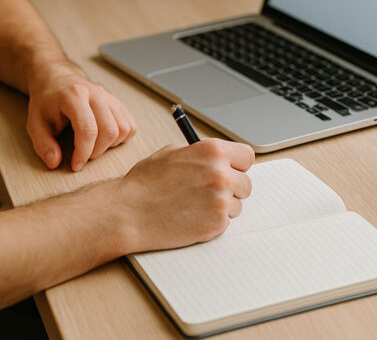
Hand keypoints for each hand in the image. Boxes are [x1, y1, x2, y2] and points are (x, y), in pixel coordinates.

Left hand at [25, 61, 135, 170]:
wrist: (58, 79)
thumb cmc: (47, 102)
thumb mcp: (35, 123)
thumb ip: (43, 144)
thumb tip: (54, 162)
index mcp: (74, 95)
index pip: (87, 129)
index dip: (83, 152)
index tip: (76, 165)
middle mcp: (96, 93)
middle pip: (109, 130)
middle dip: (97, 151)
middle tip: (83, 155)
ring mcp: (109, 96)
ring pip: (123, 128)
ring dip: (110, 145)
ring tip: (93, 146)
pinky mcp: (117, 102)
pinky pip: (130, 125)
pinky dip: (121, 138)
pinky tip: (105, 139)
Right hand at [116, 140, 255, 251]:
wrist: (129, 212)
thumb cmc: (145, 183)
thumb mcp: (172, 153)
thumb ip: (200, 154)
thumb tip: (216, 158)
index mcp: (213, 151)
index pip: (247, 156)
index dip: (237, 164)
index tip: (231, 169)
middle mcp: (222, 174)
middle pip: (245, 184)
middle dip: (231, 188)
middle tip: (209, 191)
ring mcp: (221, 201)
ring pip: (236, 205)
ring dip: (221, 207)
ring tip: (193, 205)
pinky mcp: (216, 224)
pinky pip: (225, 222)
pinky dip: (211, 222)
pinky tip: (190, 217)